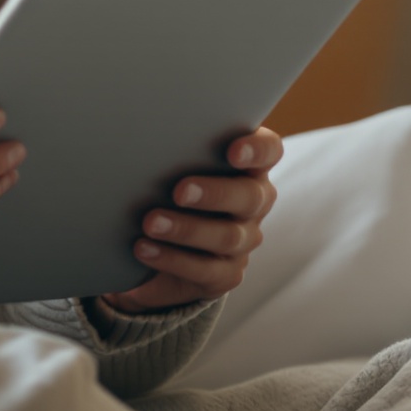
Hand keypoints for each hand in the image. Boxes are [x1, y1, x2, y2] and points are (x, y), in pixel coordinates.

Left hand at [97, 126, 282, 313]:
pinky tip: (144, 249)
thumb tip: (141, 137)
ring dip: (186, 229)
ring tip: (151, 223)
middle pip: (250, 196)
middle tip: (179, 191)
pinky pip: (206, 269)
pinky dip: (172, 259)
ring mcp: (243, 240)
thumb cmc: (166, 185)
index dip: (256, 150)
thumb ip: (174, 150)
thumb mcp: (171, 164)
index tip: (232, 151)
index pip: (268, 151)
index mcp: (248, 166)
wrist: (152, 244)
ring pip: (227, 236)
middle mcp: (254, 202)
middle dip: (214, 193)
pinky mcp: (226, 273)